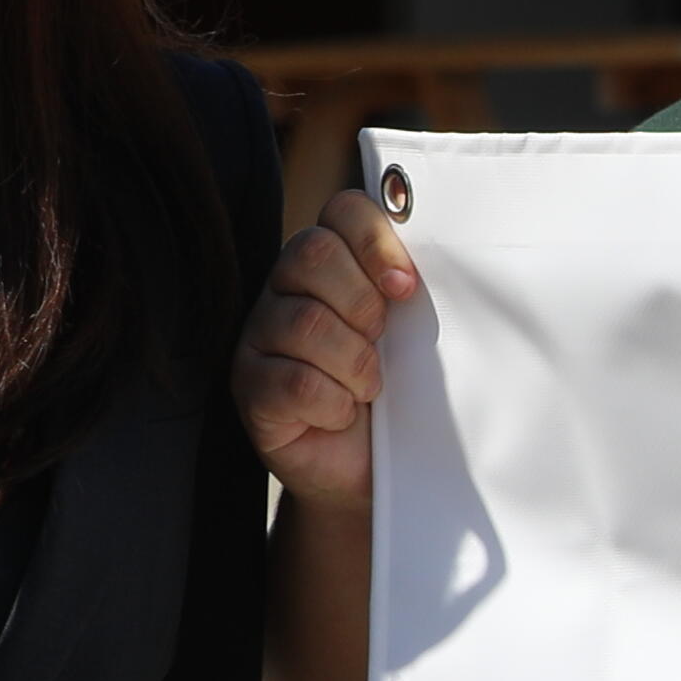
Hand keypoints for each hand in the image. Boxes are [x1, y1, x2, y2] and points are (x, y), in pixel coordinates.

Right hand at [235, 201, 418, 515]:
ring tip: (368, 389)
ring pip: (305, 321)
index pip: (341, 211)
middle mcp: (284, 290)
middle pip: (312, 254)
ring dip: (354, 363)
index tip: (405, 287)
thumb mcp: (412, 336)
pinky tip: (341, 414)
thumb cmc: (394, 395)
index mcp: (328, 265)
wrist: (368, 469)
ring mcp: (258, 337)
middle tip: (382, 341)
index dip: (376, 241)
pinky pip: (293, 382)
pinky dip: (333, 403)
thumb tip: (431, 267)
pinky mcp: (248, 387)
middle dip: (363, 303)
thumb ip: (411, 294)